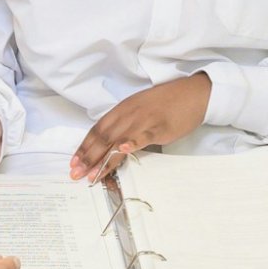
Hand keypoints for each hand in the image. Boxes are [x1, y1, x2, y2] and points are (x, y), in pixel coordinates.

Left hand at [71, 73, 211, 180]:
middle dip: (88, 157)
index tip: (74, 162)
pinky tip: (123, 150)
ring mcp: (144, 120)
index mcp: (122, 109)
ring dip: (104, 159)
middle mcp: (129, 114)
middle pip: (104, 137)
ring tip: (92, 175)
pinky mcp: (160, 127)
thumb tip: (111, 143)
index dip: (84, 146)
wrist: (193, 93)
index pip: (98, 129)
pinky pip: (144, 136)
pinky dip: (133, 143)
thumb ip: (125, 123)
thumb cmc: (166, 102)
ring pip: (119, 140)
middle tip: (76, 174)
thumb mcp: (139, 108)